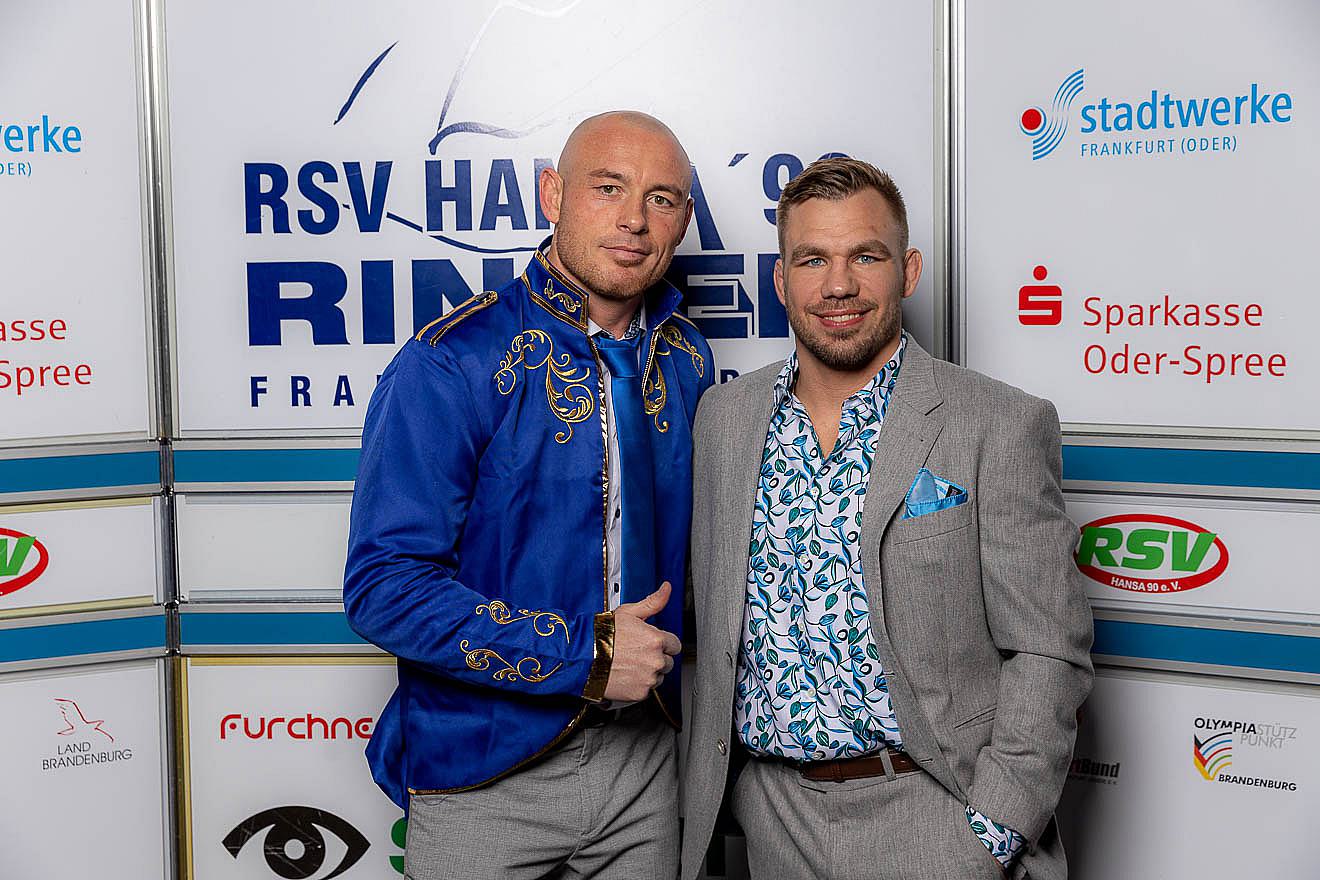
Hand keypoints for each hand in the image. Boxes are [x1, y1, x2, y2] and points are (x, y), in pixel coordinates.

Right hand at [602, 581, 681, 701]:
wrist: (581, 657)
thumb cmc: (601, 634)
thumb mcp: (628, 612)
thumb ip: (653, 602)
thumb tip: (667, 588)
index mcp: (657, 640)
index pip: (674, 645)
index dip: (662, 643)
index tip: (649, 643)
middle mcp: (656, 660)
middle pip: (667, 662)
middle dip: (655, 658)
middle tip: (635, 653)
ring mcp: (648, 678)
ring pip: (657, 677)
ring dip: (648, 672)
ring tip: (628, 664)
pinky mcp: (639, 693)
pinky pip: (646, 689)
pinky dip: (638, 685)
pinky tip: (624, 675)